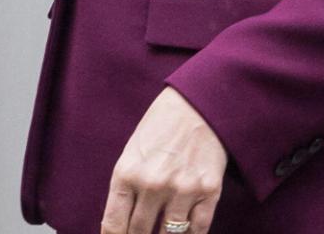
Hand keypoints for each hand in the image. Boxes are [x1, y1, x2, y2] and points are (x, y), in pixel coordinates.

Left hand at [100, 86, 225, 233]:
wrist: (199, 103)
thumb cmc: (161, 127)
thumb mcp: (132, 153)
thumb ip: (126, 188)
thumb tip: (124, 224)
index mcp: (127, 173)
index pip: (114, 225)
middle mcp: (153, 184)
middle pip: (139, 233)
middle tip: (140, 233)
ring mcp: (182, 190)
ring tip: (162, 229)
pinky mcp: (209, 191)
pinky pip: (198, 230)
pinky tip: (185, 229)